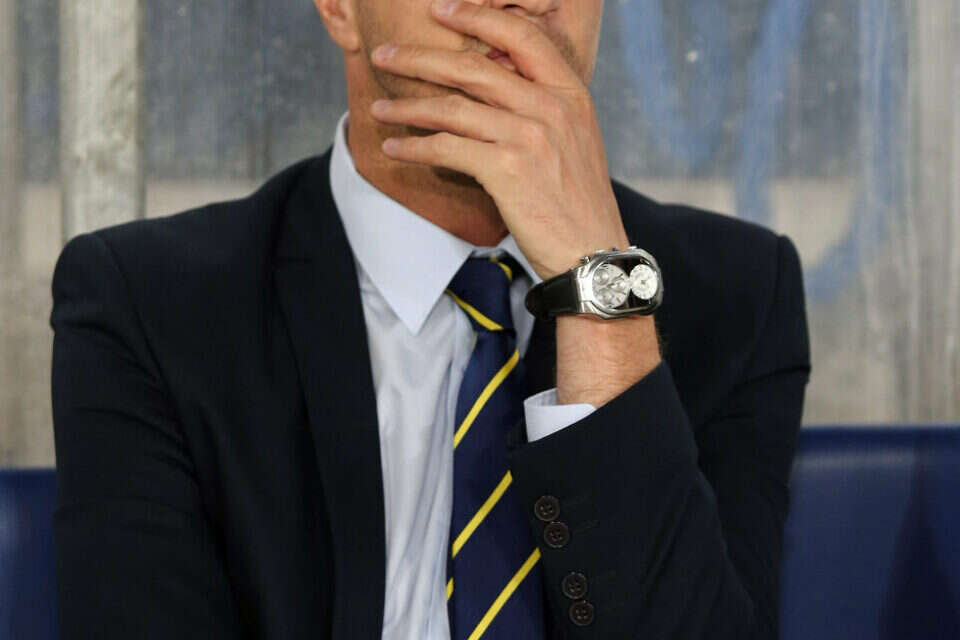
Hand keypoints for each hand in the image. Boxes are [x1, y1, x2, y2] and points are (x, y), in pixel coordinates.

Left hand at [368, 0, 628, 279]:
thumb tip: (492, 84)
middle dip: (419, 58)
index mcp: (570, 93)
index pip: (520, 36)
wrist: (592, 251)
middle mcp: (550, 107)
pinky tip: (395, 147)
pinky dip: (414, 146)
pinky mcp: (506, 169)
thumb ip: (540, 106)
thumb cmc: (578, 201)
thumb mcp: (573, 140)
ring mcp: (528, 136)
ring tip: (379, 108)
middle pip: (473, 67)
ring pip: (452, 108)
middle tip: (385, 55)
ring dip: (406, 106)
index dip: (476, 17)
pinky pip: (445, 147)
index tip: (441, 10)